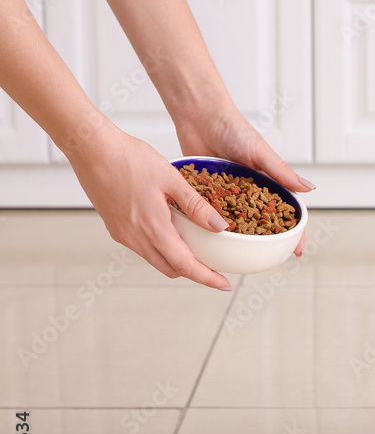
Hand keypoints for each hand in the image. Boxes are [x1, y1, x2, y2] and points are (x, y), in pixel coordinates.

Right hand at [69, 125, 232, 289]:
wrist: (91, 148)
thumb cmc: (128, 158)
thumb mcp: (171, 179)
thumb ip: (196, 206)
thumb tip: (219, 227)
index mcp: (152, 228)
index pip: (185, 266)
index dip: (207, 278)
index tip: (224, 284)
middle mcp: (135, 238)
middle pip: (171, 269)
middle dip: (194, 272)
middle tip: (214, 267)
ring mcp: (122, 235)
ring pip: (156, 260)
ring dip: (176, 261)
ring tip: (196, 250)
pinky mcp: (115, 228)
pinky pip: (142, 248)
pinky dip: (160, 249)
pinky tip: (171, 232)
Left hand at [175, 104, 313, 256]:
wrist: (201, 116)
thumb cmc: (234, 128)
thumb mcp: (260, 152)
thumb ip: (282, 172)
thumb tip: (309, 189)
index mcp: (267, 183)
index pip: (285, 212)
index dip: (293, 232)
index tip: (296, 251)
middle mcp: (249, 191)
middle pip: (262, 223)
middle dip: (267, 243)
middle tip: (269, 260)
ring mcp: (228, 194)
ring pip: (236, 222)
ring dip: (239, 239)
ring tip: (240, 257)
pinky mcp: (206, 192)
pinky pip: (211, 212)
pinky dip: (212, 225)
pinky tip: (211, 240)